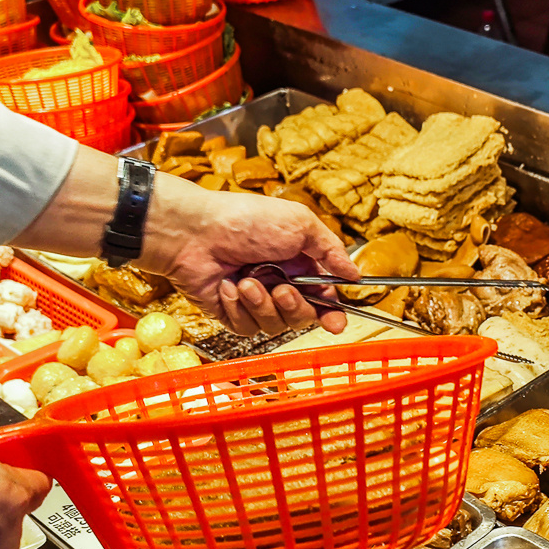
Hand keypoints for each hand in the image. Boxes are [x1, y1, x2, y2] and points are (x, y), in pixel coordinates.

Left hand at [141, 180, 359, 337]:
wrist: (194, 232)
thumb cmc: (245, 220)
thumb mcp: (299, 224)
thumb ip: (331, 250)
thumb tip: (354, 273)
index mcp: (299, 263)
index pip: (324, 298)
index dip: (332, 313)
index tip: (336, 322)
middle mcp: (279, 283)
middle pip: (303, 317)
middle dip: (294, 306)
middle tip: (281, 289)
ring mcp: (254, 301)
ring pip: (275, 326)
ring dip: (262, 304)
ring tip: (245, 281)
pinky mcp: (231, 314)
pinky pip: (246, 328)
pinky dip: (238, 308)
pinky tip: (227, 286)